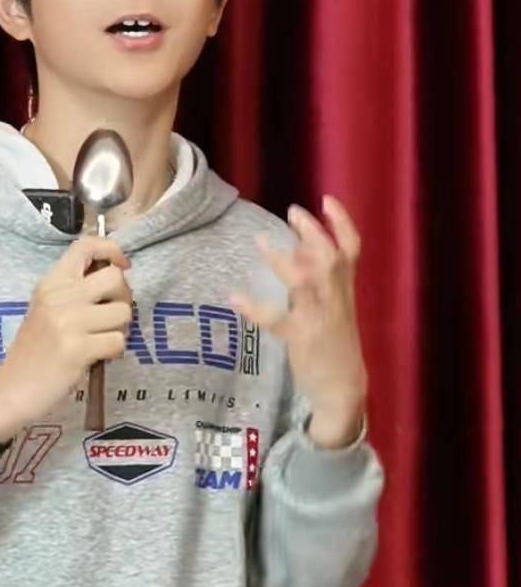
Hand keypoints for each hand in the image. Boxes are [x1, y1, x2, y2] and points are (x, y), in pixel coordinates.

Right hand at [0, 235, 132, 441]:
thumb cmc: (33, 352)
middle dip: (124, 298)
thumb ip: (72, 291)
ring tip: (101, 340)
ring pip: (123, 312)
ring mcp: (68, 323)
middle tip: (112, 315)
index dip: (111, 250)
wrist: (11, 389)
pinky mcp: (77, 349)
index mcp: (50, 283)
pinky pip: (118, 341)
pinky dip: (113, 352)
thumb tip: (114, 275)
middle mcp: (58, 297)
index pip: (84, 246)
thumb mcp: (45, 309)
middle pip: (115, 278)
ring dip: (120, 329)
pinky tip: (96, 357)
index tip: (120, 265)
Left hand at [227, 196, 367, 439]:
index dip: (342, 222)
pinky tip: (235, 297)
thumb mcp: (336, 308)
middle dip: (312, 232)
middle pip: (330, 257)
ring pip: (305, 282)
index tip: (326, 199)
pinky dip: (254, 307)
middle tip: (291, 211)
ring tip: (261, 241)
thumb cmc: (335, 345)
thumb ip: (320, 280)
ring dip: (282, 260)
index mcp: (346, 291)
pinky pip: (276, 319)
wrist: (343, 387)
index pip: (352, 249)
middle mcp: (336, 299)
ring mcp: (319, 318)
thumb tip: (299, 248)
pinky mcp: (301, 338)